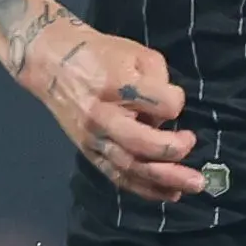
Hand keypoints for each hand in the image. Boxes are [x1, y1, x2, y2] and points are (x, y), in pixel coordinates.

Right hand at [20, 18, 204, 202]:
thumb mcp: (136, 52)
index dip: (175, 100)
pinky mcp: (89, 153)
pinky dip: (145, 188)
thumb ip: (159, 81)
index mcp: (117, 86)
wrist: (51, 63)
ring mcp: (93, 139)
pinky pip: (118, 176)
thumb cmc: (99, 54)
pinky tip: (168, 193)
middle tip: (193, 146)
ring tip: (193, 185)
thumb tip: (166, 114)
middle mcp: (103, 117)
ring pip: (132, 167)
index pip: (162, 103)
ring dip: (166, 180)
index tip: (172, 96)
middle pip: (144, 144)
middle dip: (175, 151)